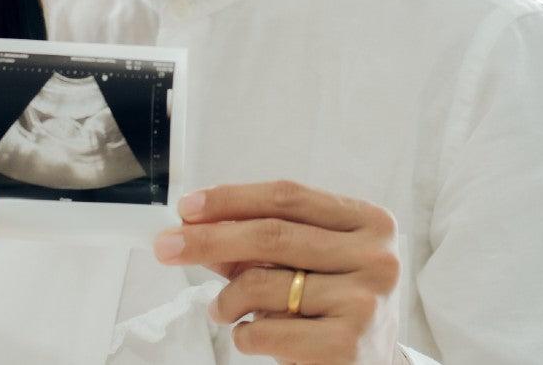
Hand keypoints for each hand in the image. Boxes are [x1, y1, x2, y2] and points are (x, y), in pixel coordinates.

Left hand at [153, 180, 399, 364]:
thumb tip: (193, 224)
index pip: (287, 197)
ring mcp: (365, 302)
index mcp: (370, 222)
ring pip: (263, 284)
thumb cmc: (337, 304)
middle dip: (208, 239)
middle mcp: (376, 257)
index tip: (187, 207)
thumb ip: (257, 242)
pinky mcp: (348, 346)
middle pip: (271, 235)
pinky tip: (250, 335)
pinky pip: (266, 331)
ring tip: (221, 310)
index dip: (231, 198)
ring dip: (226, 299)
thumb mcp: (307, 262)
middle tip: (167, 245)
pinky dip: (243, 334)